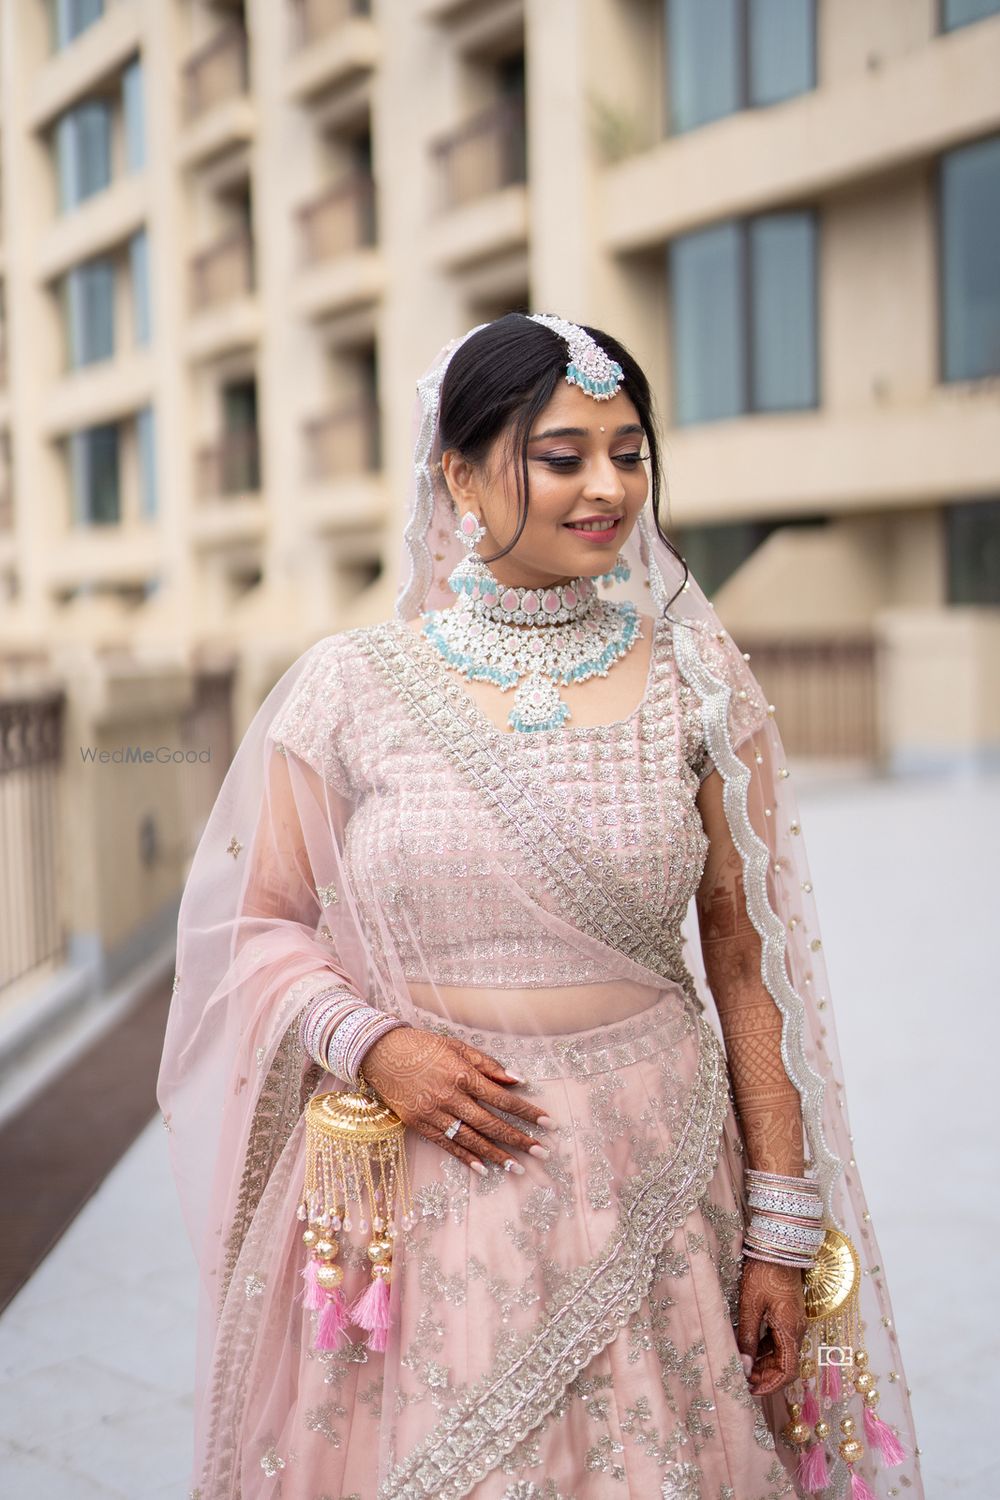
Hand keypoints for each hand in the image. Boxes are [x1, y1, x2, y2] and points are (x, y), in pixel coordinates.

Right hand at [360, 1026, 551, 1175]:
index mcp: (462, 1074)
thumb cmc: (422, 1045)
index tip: (547, 1123)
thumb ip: (488, 1064)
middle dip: (519, 1139)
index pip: (503, 1098)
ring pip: (471, 1139)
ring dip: (497, 1155)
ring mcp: (433, 1113)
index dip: (527, 1112)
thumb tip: (518, 1079)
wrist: (380, 1052)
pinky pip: (447, 1145)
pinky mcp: (419, 1124)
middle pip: (491, 1123)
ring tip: (518, 1167)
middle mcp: (450, 1096)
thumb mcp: (457, 1046)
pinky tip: (484, 1169)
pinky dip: (466, 1158)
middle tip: (542, 1152)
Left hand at [736, 1259, 806, 1396]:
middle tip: (741, 1379)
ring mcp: (793, 1322)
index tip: (749, 1390)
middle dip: (764, 1376)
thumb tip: (744, 1367)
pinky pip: (778, 1340)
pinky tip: (748, 1348)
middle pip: (785, 1365)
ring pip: (781, 1353)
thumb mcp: (750, 1305)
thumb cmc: (764, 1273)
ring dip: (763, 1364)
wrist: (779, 1246)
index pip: (787, 1372)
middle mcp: (796, 1330)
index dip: (770, 1386)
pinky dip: (764, 1349)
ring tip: (741, 1366)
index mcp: (790, 1331)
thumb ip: (748, 1337)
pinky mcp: (788, 1314)